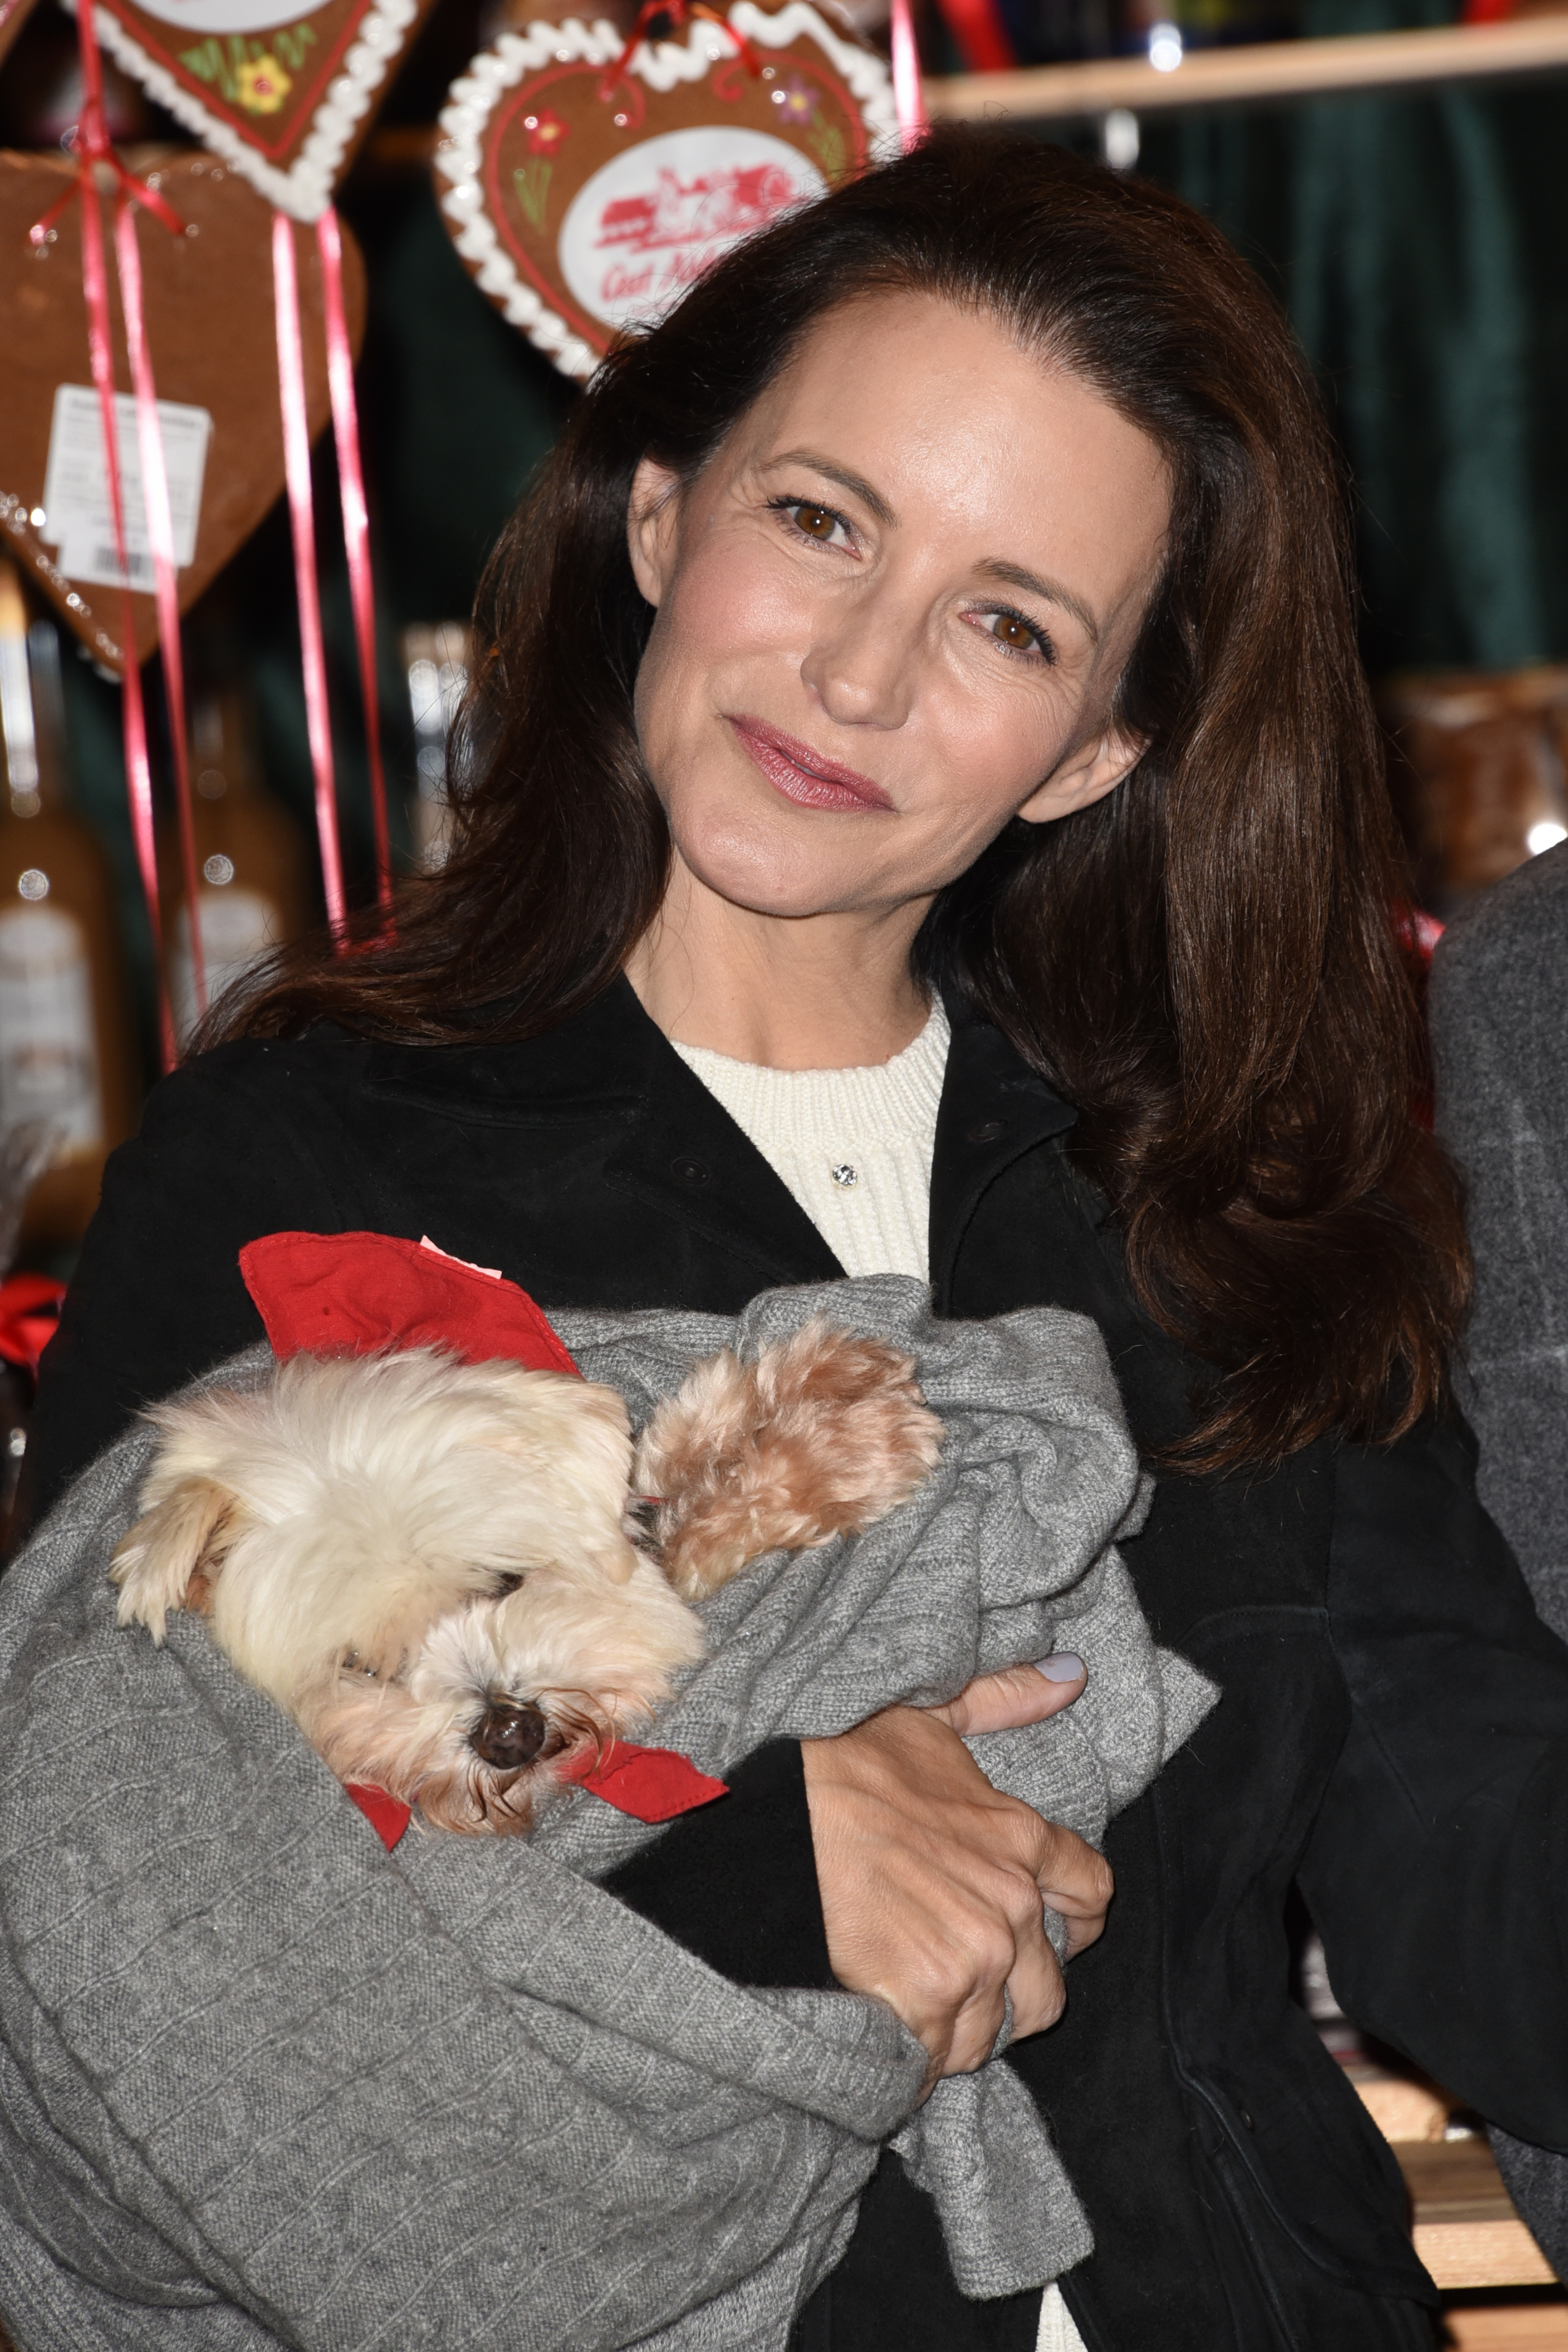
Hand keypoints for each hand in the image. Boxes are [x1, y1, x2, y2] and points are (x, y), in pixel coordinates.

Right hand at [800, 1660, 1112, 2086]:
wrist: (774, 1832)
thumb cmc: (844, 1769)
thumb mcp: (925, 1719)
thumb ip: (1003, 1700)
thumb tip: (1072, 1674)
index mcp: (1018, 1839)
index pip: (1091, 1893)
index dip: (1072, 1917)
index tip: (1044, 1924)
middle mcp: (1012, 1905)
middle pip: (1050, 1986)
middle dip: (1012, 1990)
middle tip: (960, 1974)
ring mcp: (976, 1958)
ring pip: (994, 2030)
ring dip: (960, 2025)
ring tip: (912, 1999)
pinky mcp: (932, 2003)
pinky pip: (942, 2058)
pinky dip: (917, 2053)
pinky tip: (887, 2024)